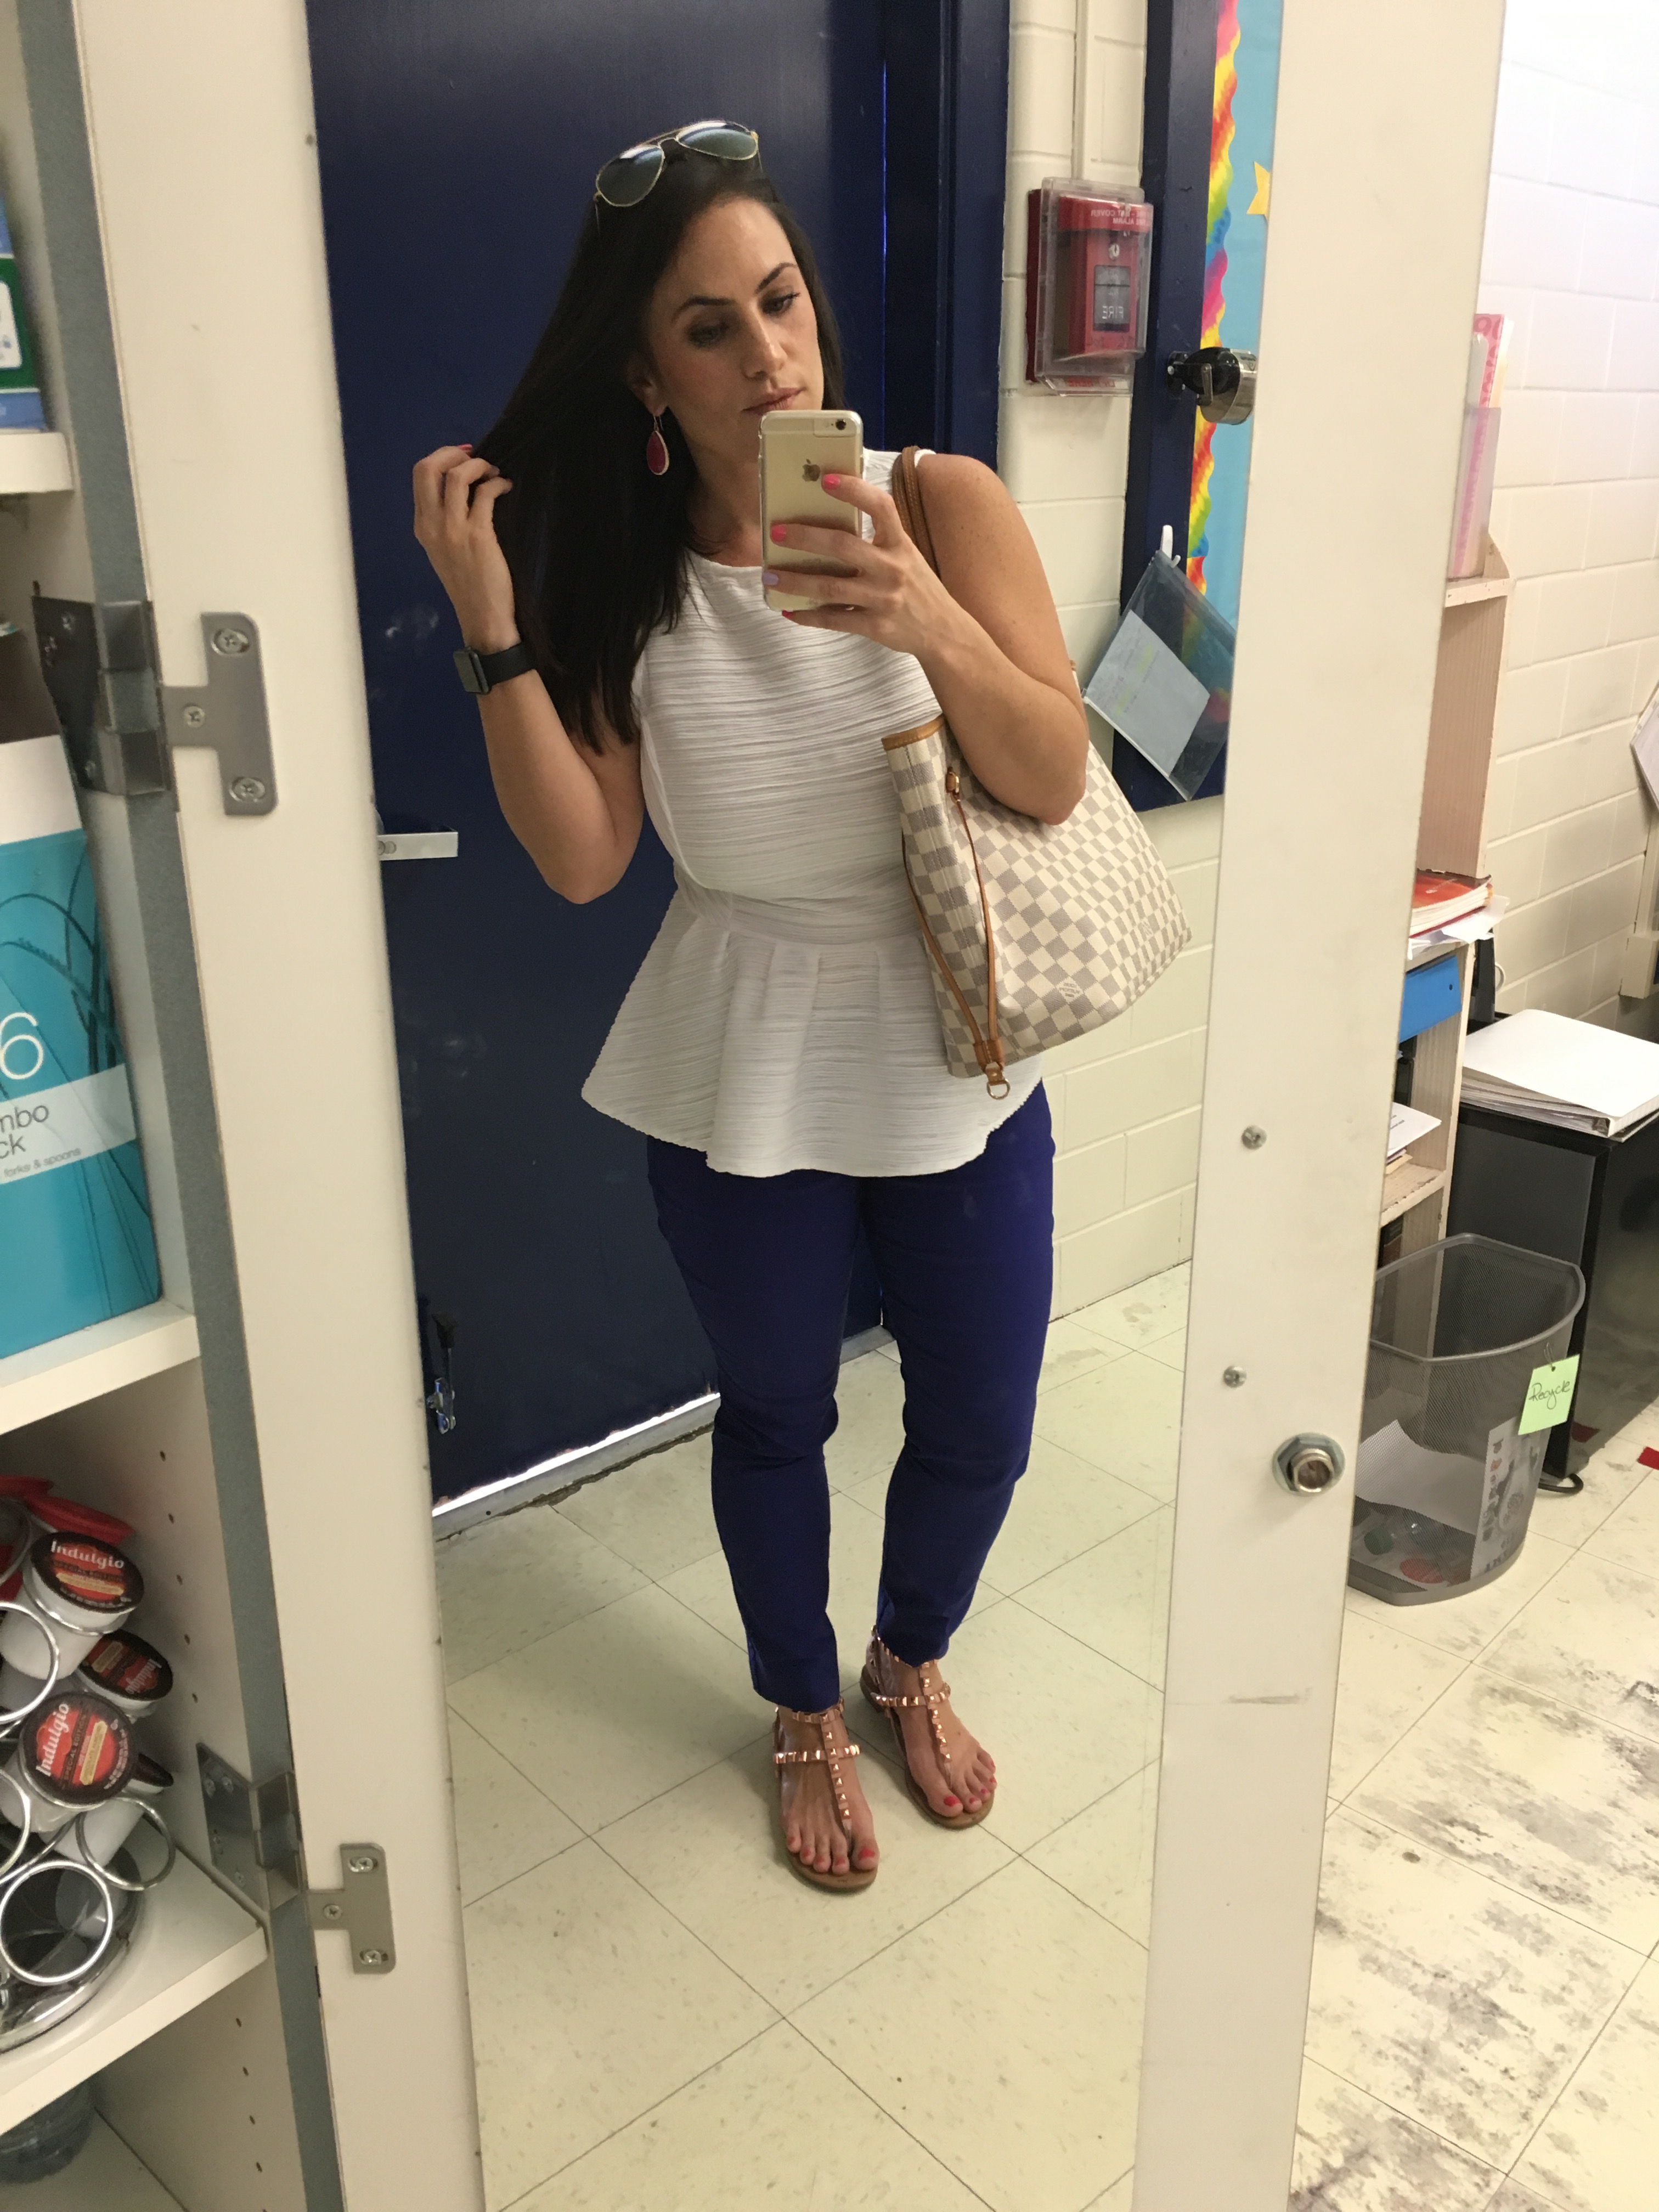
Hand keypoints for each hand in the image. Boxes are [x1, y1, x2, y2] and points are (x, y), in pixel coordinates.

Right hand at [412, 444, 518, 650]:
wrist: (481, 616)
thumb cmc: (468, 584)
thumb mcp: (444, 550)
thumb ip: (444, 520)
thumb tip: (463, 485)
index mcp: (422, 525)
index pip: (420, 475)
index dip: (442, 457)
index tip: (463, 457)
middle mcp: (432, 524)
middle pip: (428, 468)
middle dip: (453, 453)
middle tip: (475, 457)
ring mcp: (453, 530)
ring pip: (458, 476)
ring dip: (480, 466)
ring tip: (494, 473)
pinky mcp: (478, 535)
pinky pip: (486, 494)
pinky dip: (498, 484)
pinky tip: (506, 488)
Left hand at [762, 473, 968, 657]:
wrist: (943, 631)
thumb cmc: (917, 587)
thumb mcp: (906, 556)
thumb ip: (877, 540)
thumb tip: (830, 522)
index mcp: (900, 544)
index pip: (881, 508)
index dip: (854, 490)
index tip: (825, 479)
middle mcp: (892, 569)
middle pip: (843, 547)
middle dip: (806, 538)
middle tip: (776, 531)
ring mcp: (883, 599)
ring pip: (831, 588)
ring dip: (795, 580)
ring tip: (770, 575)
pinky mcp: (875, 626)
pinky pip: (835, 620)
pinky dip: (809, 616)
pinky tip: (789, 610)